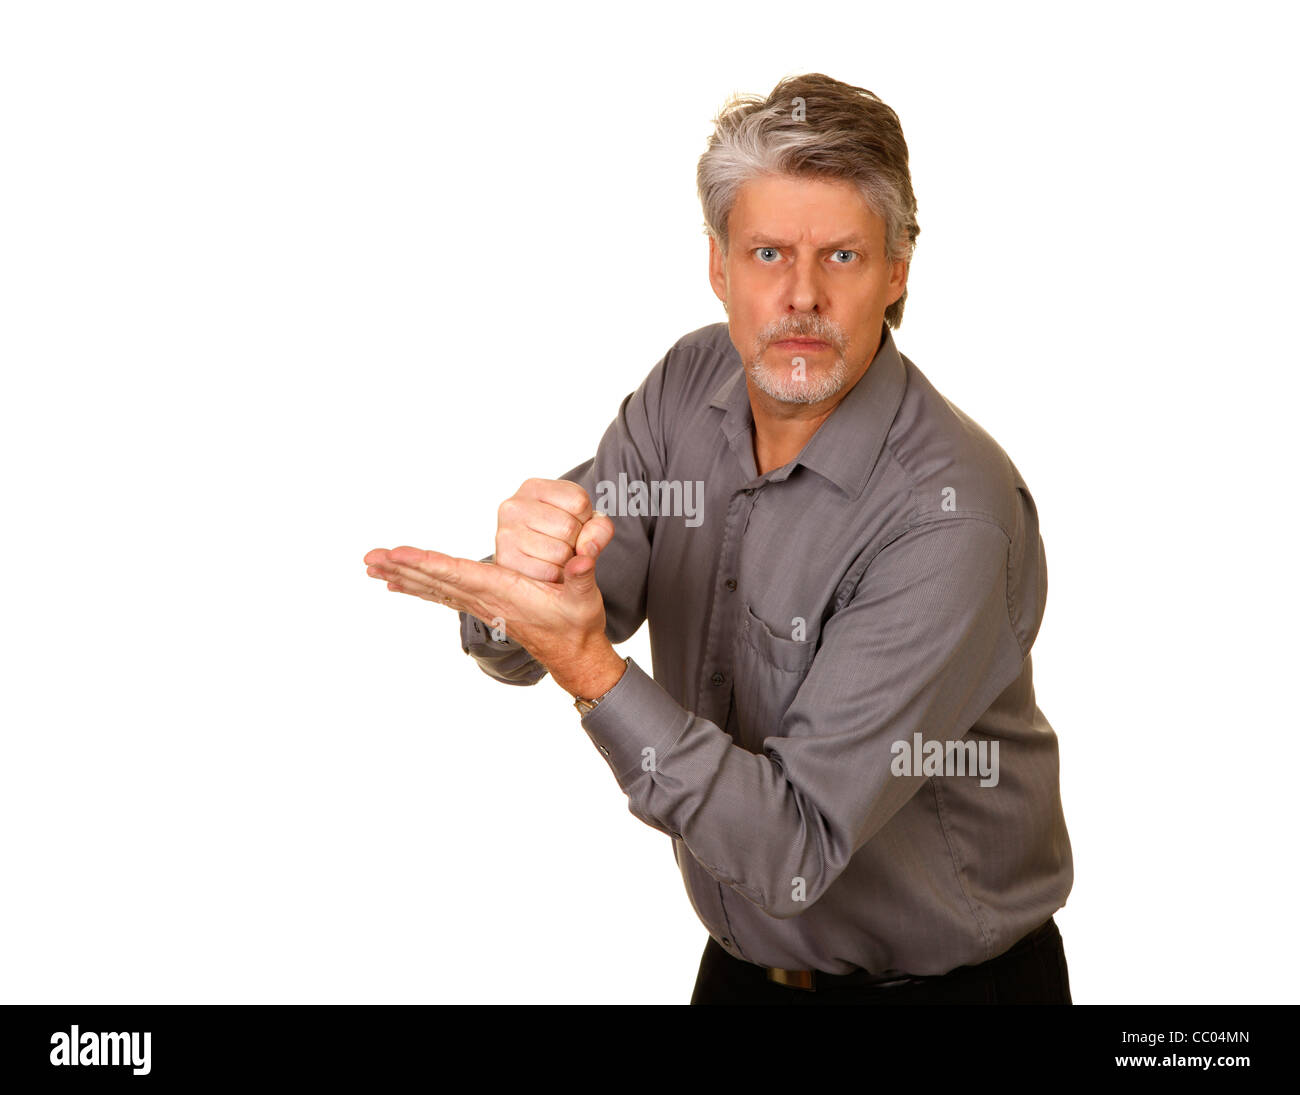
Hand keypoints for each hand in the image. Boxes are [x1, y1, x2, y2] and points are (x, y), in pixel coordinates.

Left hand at [362, 537, 626, 698]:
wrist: (573, 653)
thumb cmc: (578, 623)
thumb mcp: (584, 597)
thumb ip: (583, 574)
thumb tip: (583, 558)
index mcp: (504, 592)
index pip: (458, 574)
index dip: (427, 563)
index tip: (398, 554)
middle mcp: (485, 599)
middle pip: (435, 580)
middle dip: (401, 568)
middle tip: (368, 559)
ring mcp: (480, 604)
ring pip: (433, 587)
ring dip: (402, 576)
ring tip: (372, 566)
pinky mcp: (482, 605)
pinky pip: (441, 593)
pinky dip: (417, 585)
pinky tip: (396, 582)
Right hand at [496, 478, 612, 582]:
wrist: (534, 577)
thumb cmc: (562, 542)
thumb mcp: (588, 526)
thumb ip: (599, 530)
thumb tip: (586, 550)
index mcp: (533, 487)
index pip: (580, 502)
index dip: (585, 520)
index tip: (571, 524)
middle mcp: (514, 505)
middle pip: (569, 527)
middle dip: (576, 543)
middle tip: (561, 545)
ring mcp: (505, 532)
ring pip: (560, 552)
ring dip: (566, 563)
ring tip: (553, 558)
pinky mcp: (505, 560)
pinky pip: (548, 572)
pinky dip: (555, 576)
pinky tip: (545, 569)